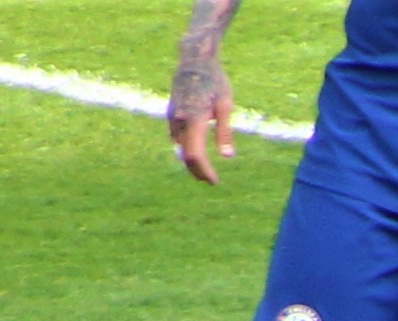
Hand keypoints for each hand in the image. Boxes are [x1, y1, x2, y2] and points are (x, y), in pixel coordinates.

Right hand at [169, 62, 232, 182]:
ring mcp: (172, 117)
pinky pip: (176, 137)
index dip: (204, 171)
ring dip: (191, 161)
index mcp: (194, 120)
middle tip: (211, 181)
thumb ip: (225, 132)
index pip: (195, 155)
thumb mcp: (225, 106)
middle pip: (185, 155)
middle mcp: (179, 121)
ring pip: (180, 147)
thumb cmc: (215, 82)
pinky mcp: (170, 114)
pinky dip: (185, 148)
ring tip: (204, 171)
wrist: (194, 61)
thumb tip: (227, 157)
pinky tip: (194, 152)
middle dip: (198, 170)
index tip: (214, 181)